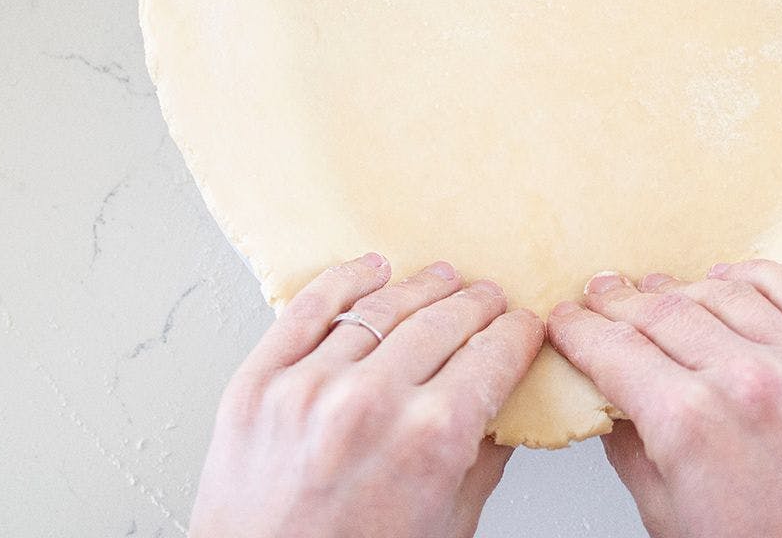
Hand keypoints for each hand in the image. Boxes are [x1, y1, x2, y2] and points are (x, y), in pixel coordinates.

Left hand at [188, 253, 544, 537]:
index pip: (493, 356)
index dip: (517, 333)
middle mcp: (370, 402)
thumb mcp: (446, 525)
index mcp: (430, 438)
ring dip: (420, 287)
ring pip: (381, 307)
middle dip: (478, 305)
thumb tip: (502, 413)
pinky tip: (369, 269)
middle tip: (490, 299)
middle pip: (444, 321)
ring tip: (440, 279)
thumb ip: (479, 460)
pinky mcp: (258, 383)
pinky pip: (307, 310)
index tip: (523, 326)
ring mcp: (307, 387)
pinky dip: (344, 279)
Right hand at [548, 260, 781, 537]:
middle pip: (661, 311)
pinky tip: (734, 280)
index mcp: (691, 423)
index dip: (579, 328)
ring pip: (725, 293)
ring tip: (659, 290)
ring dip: (680, 287)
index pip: (613, 347)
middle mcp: (749, 382)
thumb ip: (632, 449)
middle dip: (618, 302)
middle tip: (601, 298)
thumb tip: (613, 405)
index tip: (568, 320)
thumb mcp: (669, 517)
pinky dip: (758, 277)